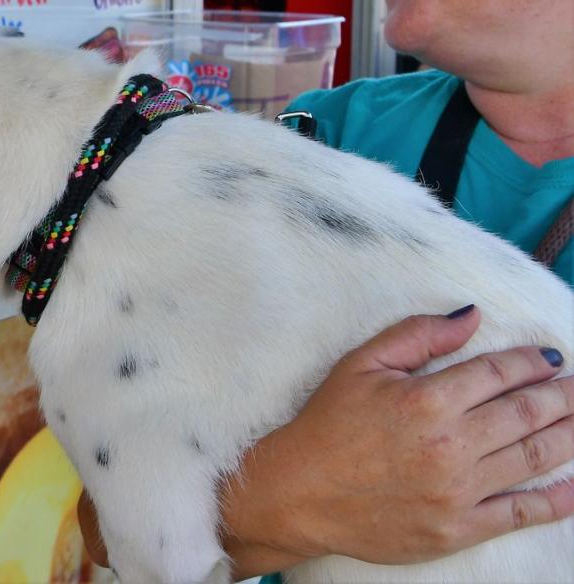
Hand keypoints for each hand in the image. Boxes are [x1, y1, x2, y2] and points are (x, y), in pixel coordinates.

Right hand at [76, 307, 573, 574]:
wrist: (297, 494)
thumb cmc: (325, 425)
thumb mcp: (360, 366)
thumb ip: (417, 336)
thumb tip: (470, 316)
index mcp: (426, 400)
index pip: (499, 373)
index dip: (530, 362)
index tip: (549, 357)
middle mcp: (450, 445)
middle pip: (527, 413)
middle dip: (562, 396)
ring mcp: (459, 490)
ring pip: (534, 457)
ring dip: (568, 435)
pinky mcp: (459, 527)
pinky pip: (523, 512)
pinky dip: (558, 498)